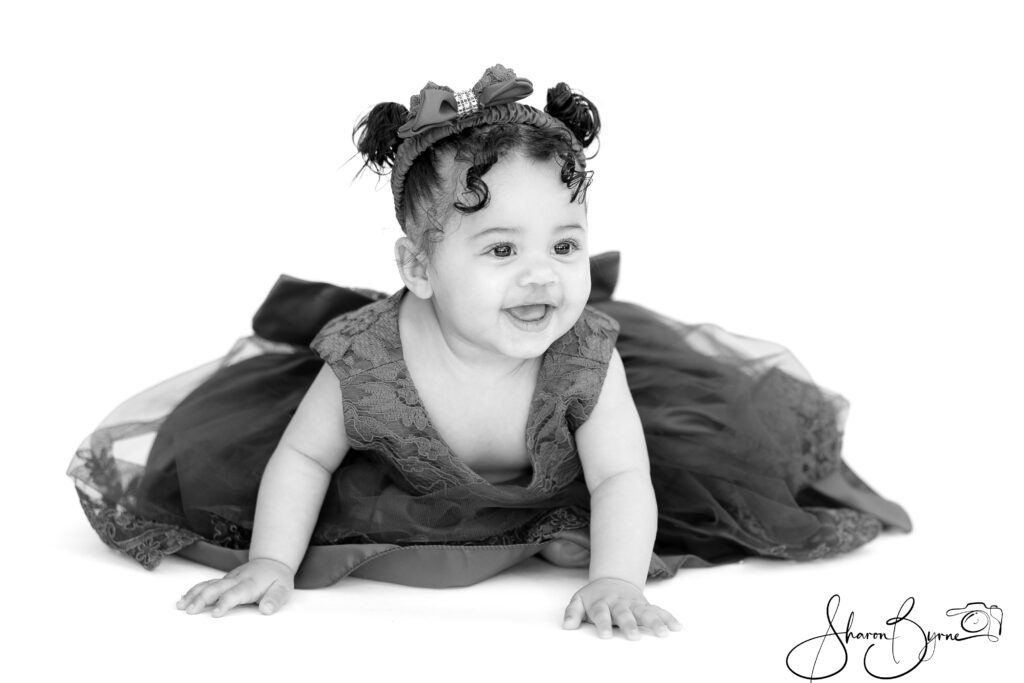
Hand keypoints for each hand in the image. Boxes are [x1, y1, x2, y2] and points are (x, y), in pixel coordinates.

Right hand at [176, 557, 294, 616]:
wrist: (272, 562)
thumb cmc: (277, 579)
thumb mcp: (283, 589)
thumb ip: (275, 599)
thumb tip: (266, 610)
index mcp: (250, 584)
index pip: (235, 593)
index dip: (225, 602)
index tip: (215, 614)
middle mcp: (236, 579)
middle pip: (216, 587)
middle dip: (202, 599)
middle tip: (190, 611)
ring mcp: (228, 579)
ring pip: (208, 584)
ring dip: (193, 594)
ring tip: (180, 606)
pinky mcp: (223, 579)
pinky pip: (206, 583)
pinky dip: (194, 591)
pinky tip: (183, 599)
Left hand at [562, 577, 680, 639]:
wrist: (612, 580)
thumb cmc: (594, 597)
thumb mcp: (579, 601)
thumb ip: (572, 612)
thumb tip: (567, 626)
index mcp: (601, 603)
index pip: (601, 613)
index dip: (603, 624)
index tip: (605, 636)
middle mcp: (619, 603)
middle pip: (624, 614)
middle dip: (630, 624)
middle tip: (634, 636)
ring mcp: (633, 603)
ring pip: (645, 612)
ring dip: (654, 622)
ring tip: (663, 633)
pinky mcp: (645, 605)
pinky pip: (658, 610)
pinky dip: (668, 617)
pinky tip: (677, 626)